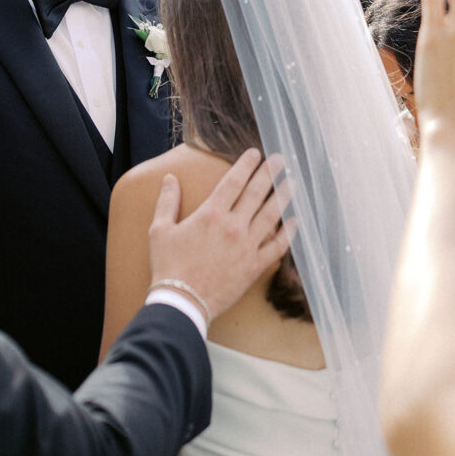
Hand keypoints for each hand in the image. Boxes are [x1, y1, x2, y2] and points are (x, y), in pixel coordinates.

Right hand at [148, 148, 289, 320]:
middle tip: (281, 159)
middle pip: (257, 193)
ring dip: (283, 196)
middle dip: (270, 173)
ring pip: (272, 215)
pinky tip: (295, 221)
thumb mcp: (160, 230)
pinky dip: (288, 233)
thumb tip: (170, 179)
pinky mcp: (254, 266)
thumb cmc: (168, 266)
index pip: (233, 181)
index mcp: (210, 214)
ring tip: (293, 182)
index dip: (246, 165)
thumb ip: (167, 202)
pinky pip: (277, 246)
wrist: (182, 301)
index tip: (255, 153)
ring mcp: (247, 246)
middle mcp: (233, 226)